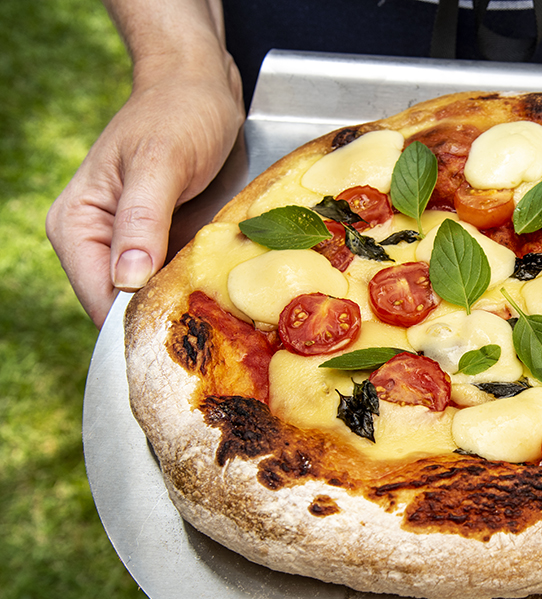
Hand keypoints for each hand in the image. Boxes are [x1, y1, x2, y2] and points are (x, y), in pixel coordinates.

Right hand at [46, 55, 243, 326]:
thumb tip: (126, 281)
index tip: (184, 335)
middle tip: (217, 334)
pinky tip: (231, 299)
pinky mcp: (166, 244)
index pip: (98, 299)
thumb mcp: (160, 162)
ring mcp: (134, 248)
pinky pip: (178, 280)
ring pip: (156, 298)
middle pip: (126, 307)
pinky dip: (200, 290)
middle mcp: (98, 244)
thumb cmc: (177, 113)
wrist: (202, 86)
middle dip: (167, 319)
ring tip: (229, 324)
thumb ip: (141, 220)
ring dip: (188, 308)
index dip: (137, 322)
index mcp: (77, 226)